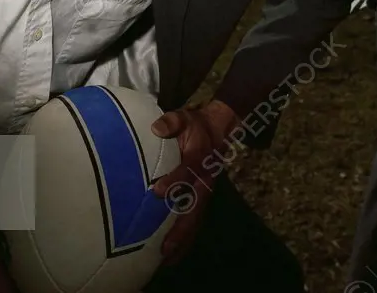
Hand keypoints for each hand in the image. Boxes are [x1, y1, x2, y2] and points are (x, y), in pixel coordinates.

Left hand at [150, 100, 237, 264]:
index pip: (188, 171)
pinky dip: (186, 238)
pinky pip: (195, 220)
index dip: (175, 180)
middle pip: (195, 207)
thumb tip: (157, 127)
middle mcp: (204, 179)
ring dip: (183, 239)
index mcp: (200, 158)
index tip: (157, 191)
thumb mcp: (184, 117)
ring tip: (167, 259)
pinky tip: (173, 255)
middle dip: (181, 228)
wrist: (220, 129)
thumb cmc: (196, 124)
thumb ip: (172, 121)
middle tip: (165, 247)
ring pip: (196, 219)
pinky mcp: (202, 198)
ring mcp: (205, 191)